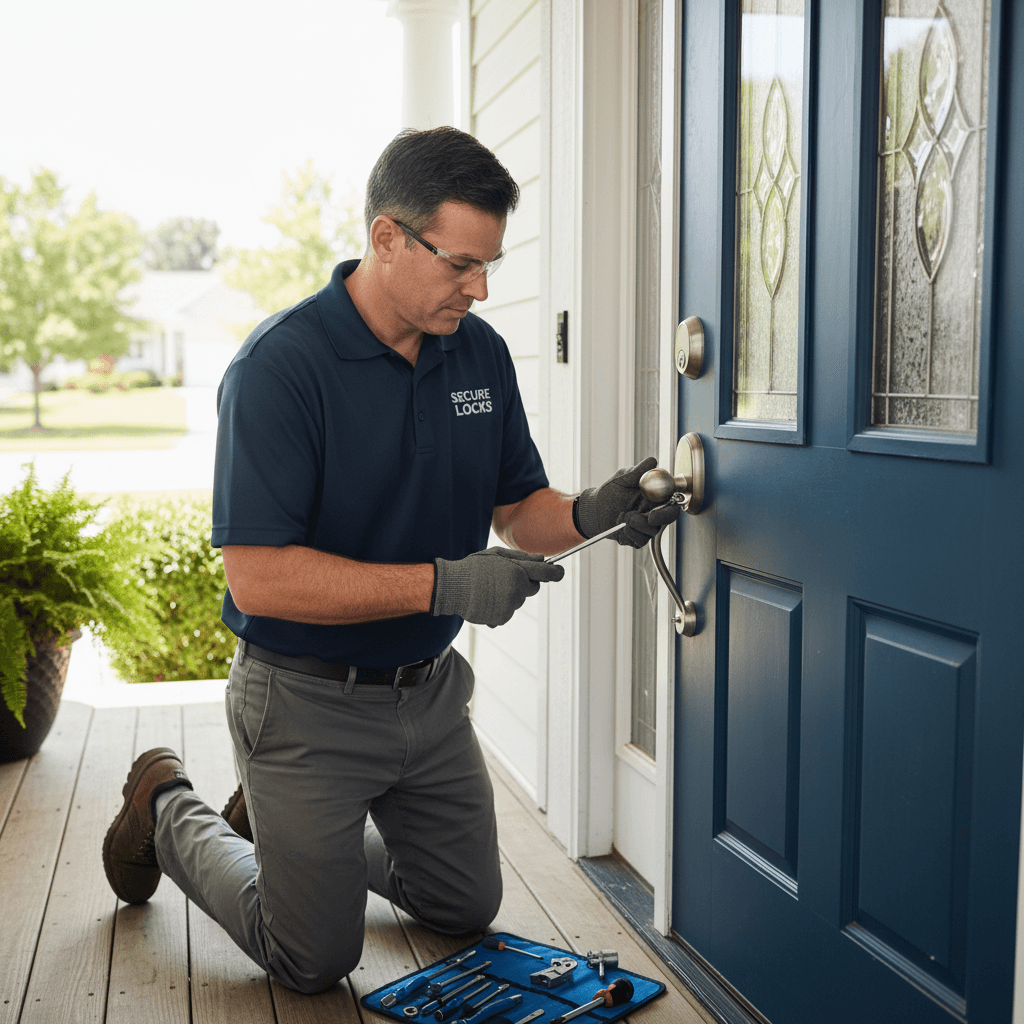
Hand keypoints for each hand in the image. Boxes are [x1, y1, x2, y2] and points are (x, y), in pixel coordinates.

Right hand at [432, 547, 564, 627]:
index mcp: (517, 570)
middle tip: (504, 578)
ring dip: (509, 597)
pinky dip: (500, 609)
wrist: (452, 587)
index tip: (559, 572)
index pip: (546, 573)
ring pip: (518, 601)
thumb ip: (522, 557)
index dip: (556, 573)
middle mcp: (517, 588)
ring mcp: (510, 605)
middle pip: (532, 589)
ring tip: (489, 590)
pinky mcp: (502, 618)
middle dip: (524, 584)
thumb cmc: (473, 568)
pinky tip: (486, 600)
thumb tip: (542, 559)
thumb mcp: (497, 555)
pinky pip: (508, 613)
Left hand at [576, 457, 679, 547]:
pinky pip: (640, 541)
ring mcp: (646, 526)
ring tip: (624, 516)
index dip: (672, 502)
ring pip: (653, 530)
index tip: (664, 501)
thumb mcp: (623, 478)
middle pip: (669, 517)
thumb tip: (652, 461)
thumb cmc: (611, 491)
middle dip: (661, 517)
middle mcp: (654, 511)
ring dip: (638, 524)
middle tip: (650, 517)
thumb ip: (638, 471)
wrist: (594, 508)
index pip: (672, 500)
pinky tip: (621, 525)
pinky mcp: (637, 538)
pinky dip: (630, 533)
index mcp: (655, 496)